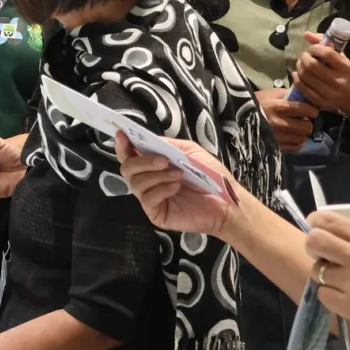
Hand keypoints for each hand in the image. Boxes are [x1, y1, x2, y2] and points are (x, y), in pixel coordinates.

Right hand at [113, 133, 236, 236]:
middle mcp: (148, 180)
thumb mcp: (190, 152)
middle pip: (127, 169)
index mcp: (154, 165)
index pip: (130, 155)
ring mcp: (151, 198)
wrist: (226, 201)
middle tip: (164, 160)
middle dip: (142, 161)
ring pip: (136, 184)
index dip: (123, 145)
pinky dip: (161, 190)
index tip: (122, 135)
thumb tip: (149, 140)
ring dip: (156, 176)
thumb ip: (168, 145)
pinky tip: (176, 187)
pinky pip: (148, 199)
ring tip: (178, 175)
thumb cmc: (211, 176)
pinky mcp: (156, 214)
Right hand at [256, 88, 318, 152]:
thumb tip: (305, 96)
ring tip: (295, 129)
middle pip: (307, 127)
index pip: (305, 109)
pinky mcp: (275, 147)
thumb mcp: (271, 93)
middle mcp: (279, 123)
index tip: (311, 110)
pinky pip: (295, 147)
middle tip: (303, 120)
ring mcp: (277, 137)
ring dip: (301, 133)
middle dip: (307, 123)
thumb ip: (289, 94)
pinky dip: (296, 142)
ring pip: (302, 138)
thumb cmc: (256, 103)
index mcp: (278, 107)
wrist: (238, 118)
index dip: (312, 110)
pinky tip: (291, 136)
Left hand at [293, 31, 349, 114]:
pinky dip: (296, 79)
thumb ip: (325, 44)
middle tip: (304, 56)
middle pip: (312, 65)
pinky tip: (298, 74)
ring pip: (305, 76)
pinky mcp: (320, 102)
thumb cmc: (346, 74)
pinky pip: (302, 88)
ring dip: (299, 67)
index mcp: (344, 67)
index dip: (315, 48)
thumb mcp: (341, 58)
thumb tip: (306, 34)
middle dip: (304, 57)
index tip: (313, 49)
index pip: (327, 53)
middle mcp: (337, 81)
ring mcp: (328, 93)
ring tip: (301, 64)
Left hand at [305, 210, 349, 349]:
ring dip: (323, 274)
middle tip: (320, 253)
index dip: (315, 221)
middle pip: (315, 242)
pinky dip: (330, 295)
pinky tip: (343, 296)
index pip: (329, 221)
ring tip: (338, 279)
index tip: (315, 225)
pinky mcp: (349, 308)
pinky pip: (323, 295)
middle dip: (313, 245)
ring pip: (316, 271)